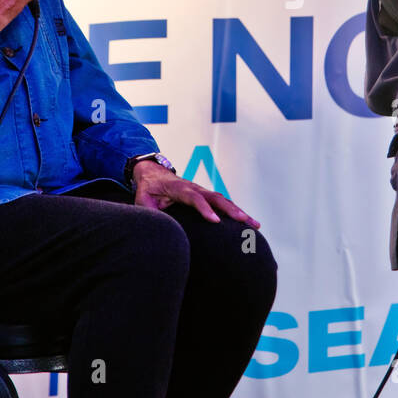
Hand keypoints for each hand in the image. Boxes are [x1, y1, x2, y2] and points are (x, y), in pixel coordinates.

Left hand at [132, 161, 260, 227]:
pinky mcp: (205, 195)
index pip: (194, 198)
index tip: (215, 221)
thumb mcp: (143, 199)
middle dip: (231, 210)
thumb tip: (156, 226)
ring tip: (254, 225)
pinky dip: (235, 211)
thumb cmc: (148, 188)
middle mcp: (194, 187)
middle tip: (245, 222)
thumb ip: (149, 211)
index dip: (205, 208)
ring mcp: (202, 190)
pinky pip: (222, 202)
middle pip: (216, 197)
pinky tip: (247, 222)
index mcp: (179, 188)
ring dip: (239, 211)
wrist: (152, 171)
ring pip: (223, 200)